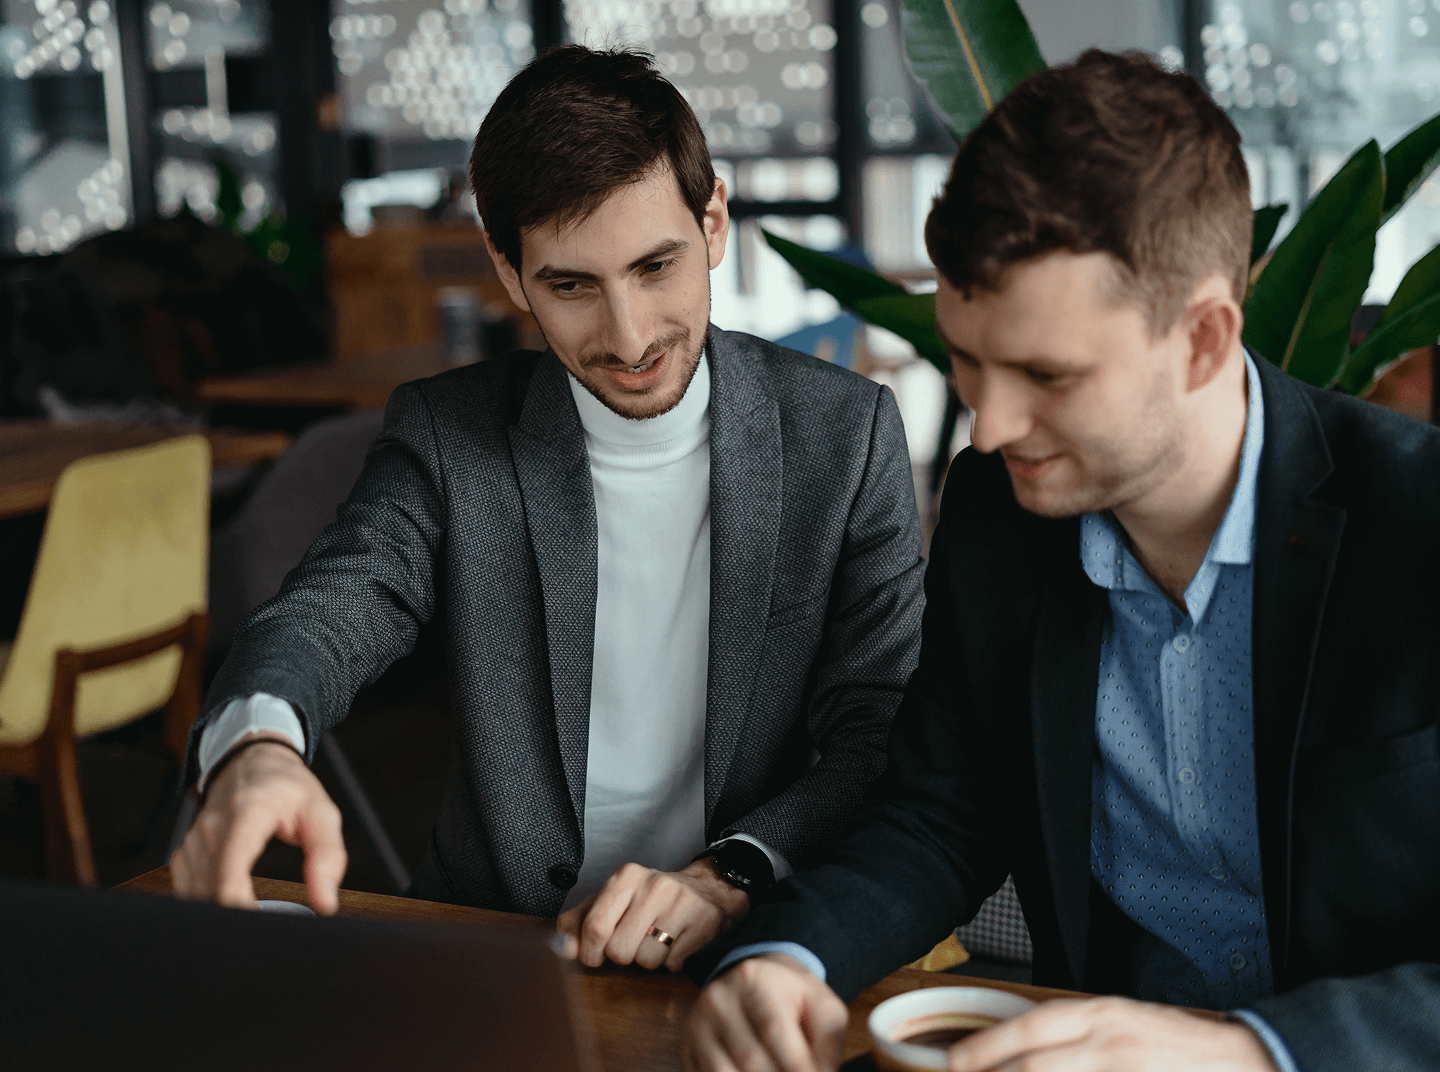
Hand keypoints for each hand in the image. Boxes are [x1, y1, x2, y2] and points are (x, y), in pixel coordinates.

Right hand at [171, 732, 347, 914]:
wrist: (250, 760)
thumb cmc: (290, 789)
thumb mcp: (321, 812)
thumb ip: (328, 856)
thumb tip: (326, 904)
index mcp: (247, 813)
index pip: (229, 874)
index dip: (240, 911)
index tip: (265, 932)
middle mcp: (211, 828)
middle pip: (209, 894)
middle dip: (235, 922)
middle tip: (267, 941)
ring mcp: (192, 842)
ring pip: (196, 899)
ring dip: (221, 919)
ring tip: (254, 932)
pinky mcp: (184, 854)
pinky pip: (189, 893)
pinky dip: (208, 909)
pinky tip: (233, 915)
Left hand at [556, 858, 749, 970]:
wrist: (705, 890)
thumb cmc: (649, 901)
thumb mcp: (610, 903)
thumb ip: (578, 923)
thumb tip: (563, 948)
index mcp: (626, 877)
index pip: (594, 927)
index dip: (591, 952)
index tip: (596, 955)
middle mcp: (654, 885)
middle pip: (619, 950)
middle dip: (622, 956)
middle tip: (633, 943)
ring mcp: (682, 902)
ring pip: (646, 961)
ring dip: (649, 961)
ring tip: (657, 941)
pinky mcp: (705, 921)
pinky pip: (674, 964)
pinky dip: (672, 961)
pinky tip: (677, 942)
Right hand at [682, 953, 847, 1071]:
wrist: (753, 980)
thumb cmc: (790, 996)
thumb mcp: (821, 1004)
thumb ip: (829, 1041)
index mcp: (754, 980)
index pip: (774, 1031)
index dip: (800, 1068)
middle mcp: (719, 1000)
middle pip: (750, 1061)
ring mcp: (697, 1025)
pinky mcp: (687, 1048)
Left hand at [946, 996, 1279, 1071]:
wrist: (1248, 1062)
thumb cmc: (1178, 1045)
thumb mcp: (1122, 1023)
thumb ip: (1075, 1037)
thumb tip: (1019, 1054)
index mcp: (1104, 1016)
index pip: (1031, 1028)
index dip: (987, 1048)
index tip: (956, 1062)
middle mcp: (1112, 1045)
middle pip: (1035, 1067)